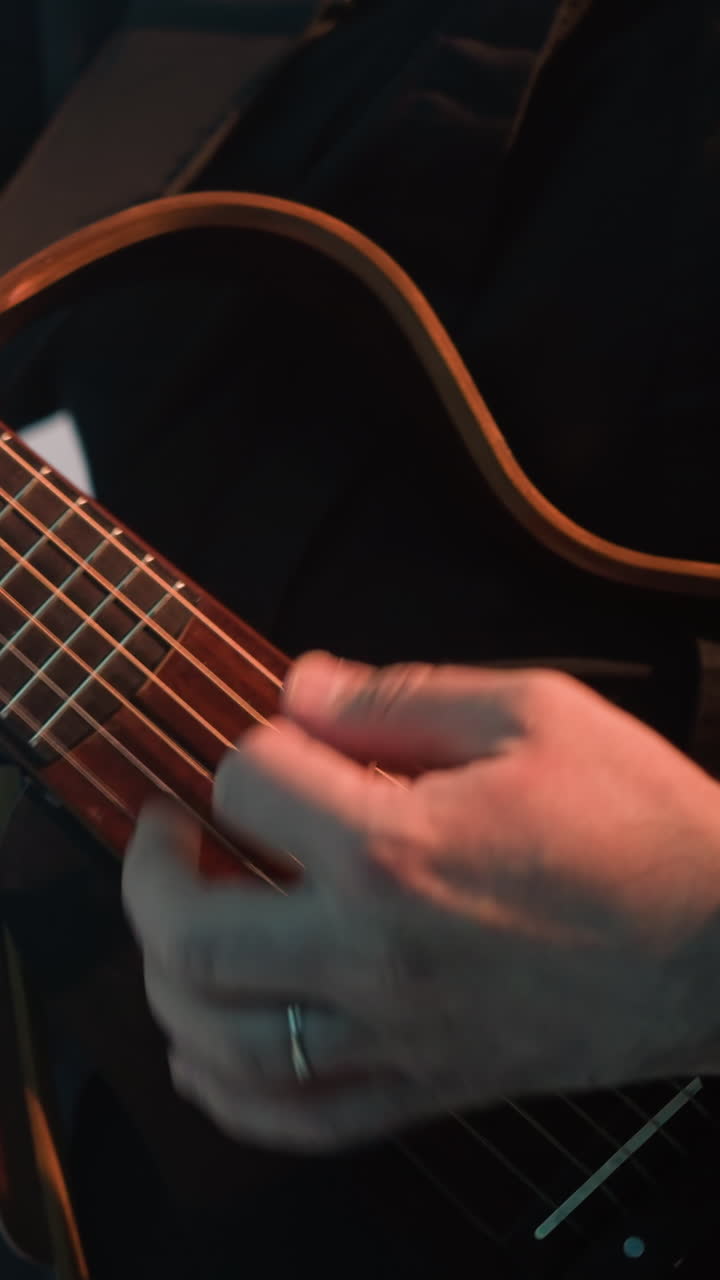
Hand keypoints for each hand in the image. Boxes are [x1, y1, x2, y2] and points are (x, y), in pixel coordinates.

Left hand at [122, 653, 719, 1150]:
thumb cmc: (643, 826)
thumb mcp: (535, 713)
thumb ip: (399, 695)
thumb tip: (299, 685)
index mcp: (398, 848)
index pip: (250, 785)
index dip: (255, 746)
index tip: (285, 745)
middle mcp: (377, 953)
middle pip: (188, 931)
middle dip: (150, 869)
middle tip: (169, 831)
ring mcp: (395, 1034)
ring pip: (215, 1039)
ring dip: (168, 976)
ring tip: (186, 922)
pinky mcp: (424, 1086)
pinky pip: (291, 1120)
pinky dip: (223, 1089)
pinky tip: (208, 1046)